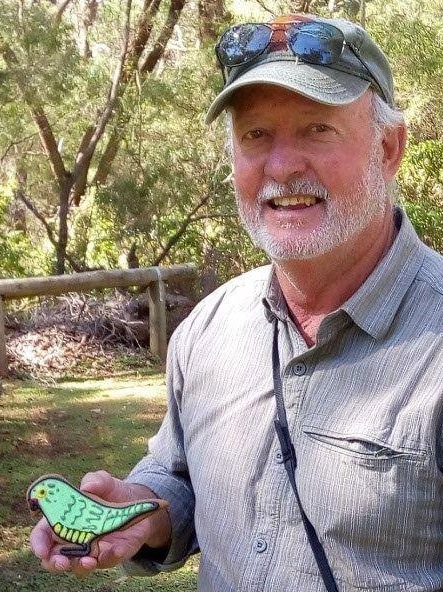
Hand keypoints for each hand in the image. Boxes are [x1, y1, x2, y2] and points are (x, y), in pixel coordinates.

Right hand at [29, 470, 170, 576]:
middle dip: (54, 563)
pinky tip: (115, 549)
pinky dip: (109, 557)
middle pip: (54, 558)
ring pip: (78, 567)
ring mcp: (91, 550)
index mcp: (64, 520)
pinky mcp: (110, 555)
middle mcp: (73, 539)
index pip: (42, 535)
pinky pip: (107, 562)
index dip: (38, 543)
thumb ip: (95, 480)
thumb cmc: (112, 492)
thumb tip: (87, 486)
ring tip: (89, 561)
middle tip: (62, 562)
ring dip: (80, 566)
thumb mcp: (105, 481)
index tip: (41, 550)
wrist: (139, 502)